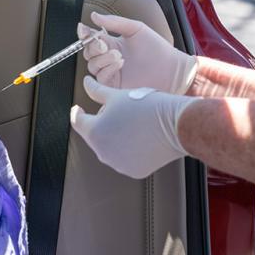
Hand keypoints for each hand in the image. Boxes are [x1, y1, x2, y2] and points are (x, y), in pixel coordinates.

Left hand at [70, 76, 195, 178]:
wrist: (176, 125)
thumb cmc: (148, 109)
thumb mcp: (117, 95)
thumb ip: (97, 91)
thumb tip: (86, 83)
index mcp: (95, 132)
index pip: (78, 122)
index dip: (78, 112)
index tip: (79, 109)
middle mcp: (103, 152)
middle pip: (94, 135)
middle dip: (101, 123)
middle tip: (118, 111)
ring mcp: (118, 164)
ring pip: (109, 147)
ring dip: (114, 137)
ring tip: (131, 123)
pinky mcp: (133, 171)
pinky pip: (124, 158)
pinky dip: (127, 149)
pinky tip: (138, 137)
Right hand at [78, 12, 198, 92]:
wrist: (172, 69)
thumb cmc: (157, 48)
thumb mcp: (135, 29)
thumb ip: (114, 22)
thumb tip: (93, 16)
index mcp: (113, 43)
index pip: (91, 38)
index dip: (84, 33)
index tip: (83, 28)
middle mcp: (109, 59)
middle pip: (88, 53)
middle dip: (92, 47)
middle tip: (104, 44)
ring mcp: (112, 73)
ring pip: (93, 65)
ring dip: (102, 58)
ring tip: (118, 55)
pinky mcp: (115, 86)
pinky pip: (101, 78)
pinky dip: (106, 69)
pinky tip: (119, 63)